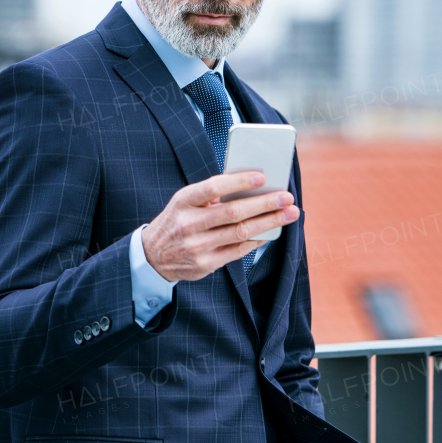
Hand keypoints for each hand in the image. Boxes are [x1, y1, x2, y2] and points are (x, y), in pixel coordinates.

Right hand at [140, 171, 298, 281]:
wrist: (153, 256)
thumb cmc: (177, 221)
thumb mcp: (185, 202)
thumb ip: (212, 195)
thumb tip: (251, 189)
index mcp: (183, 201)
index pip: (213, 188)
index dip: (239, 182)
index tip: (263, 177)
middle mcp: (188, 224)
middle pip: (233, 212)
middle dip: (265, 204)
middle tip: (287, 197)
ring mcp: (197, 246)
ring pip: (240, 233)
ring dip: (269, 222)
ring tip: (288, 214)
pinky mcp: (206, 264)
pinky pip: (238, 251)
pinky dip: (257, 240)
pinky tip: (271, 231)